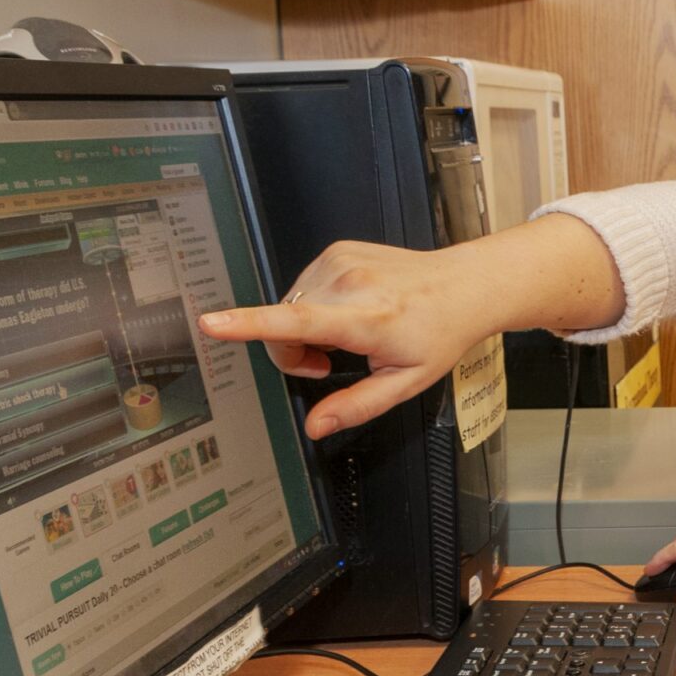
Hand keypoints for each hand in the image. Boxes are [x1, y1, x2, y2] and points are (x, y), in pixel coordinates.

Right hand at [197, 240, 496, 438]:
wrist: (463, 286)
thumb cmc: (439, 332)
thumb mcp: (404, 382)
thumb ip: (356, 406)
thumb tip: (316, 426)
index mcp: (364, 318)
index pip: (295, 322)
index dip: (248, 324)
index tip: (212, 323)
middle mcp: (349, 283)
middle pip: (282, 325)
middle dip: (295, 352)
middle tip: (333, 363)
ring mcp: (341, 261)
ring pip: (290, 305)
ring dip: (306, 327)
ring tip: (346, 334)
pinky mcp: (338, 249)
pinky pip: (305, 285)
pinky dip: (317, 303)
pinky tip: (350, 309)